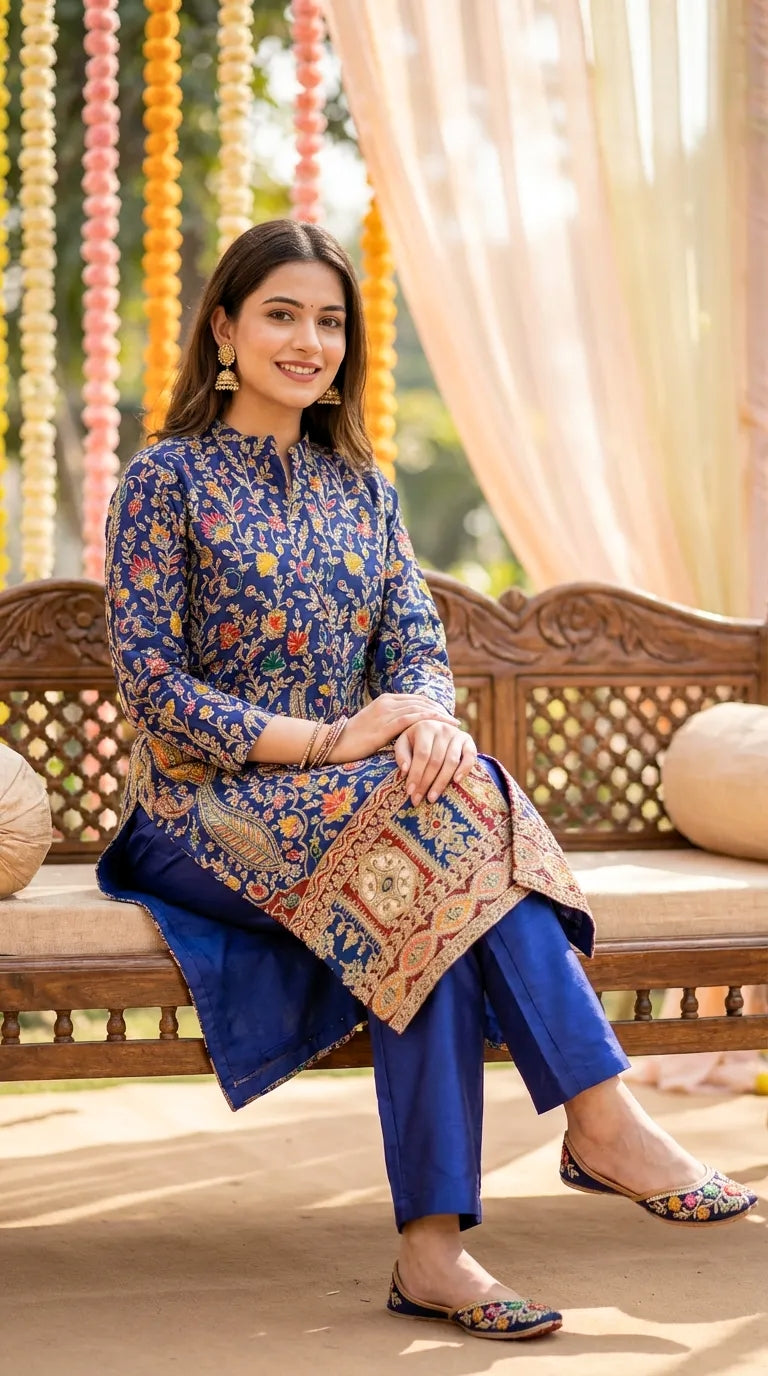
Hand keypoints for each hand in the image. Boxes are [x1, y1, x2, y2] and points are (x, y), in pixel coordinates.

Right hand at [325, 693, 458, 764]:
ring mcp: (386, 712)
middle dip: (439, 710)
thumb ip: (389, 724)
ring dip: (439, 715)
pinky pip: (412, 719)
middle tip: (454, 720)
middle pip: (421, 702)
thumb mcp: (374, 727)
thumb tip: (405, 732)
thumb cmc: (353, 740)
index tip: (446, 715)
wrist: (334, 743)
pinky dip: (429, 720)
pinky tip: (441, 725)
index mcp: (385, 700)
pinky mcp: (385, 724)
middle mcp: (388, 702)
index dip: (432, 706)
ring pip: (420, 709)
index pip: (415, 700)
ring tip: (453, 723)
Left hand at [394, 719, 477, 804]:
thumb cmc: (415, 739)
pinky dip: (464, 769)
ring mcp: (457, 734)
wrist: (435, 727)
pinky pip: (470, 756)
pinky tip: (456, 782)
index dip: (416, 774)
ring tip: (432, 798)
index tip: (409, 791)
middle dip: (426, 783)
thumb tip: (405, 771)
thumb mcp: (403, 743)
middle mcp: (442, 728)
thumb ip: (401, 754)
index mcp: (424, 726)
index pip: (421, 755)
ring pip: (451, 762)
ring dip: (441, 782)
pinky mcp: (468, 740)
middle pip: (435, 761)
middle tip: (418, 800)